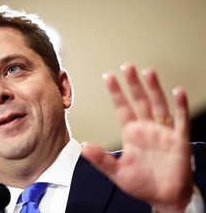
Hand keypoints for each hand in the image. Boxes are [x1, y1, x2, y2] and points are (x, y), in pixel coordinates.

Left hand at [82, 63, 192, 211]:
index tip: (109, 77)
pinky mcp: (179, 140)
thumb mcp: (118, 172)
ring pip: (158, 105)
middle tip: (127, 66)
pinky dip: (180, 106)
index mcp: (131, 133)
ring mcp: (163, 132)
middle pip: (140, 101)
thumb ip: (101, 160)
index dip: (116, 93)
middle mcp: (147, 128)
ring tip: (148, 72)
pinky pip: (180, 120)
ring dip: (154, 89)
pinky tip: (178, 92)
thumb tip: (84, 147)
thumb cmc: (142, 184)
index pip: (122, 108)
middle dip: (133, 84)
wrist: (164, 197)